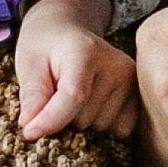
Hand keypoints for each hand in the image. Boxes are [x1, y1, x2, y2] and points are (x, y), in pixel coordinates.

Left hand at [14, 0, 137, 141]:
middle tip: (57, 93)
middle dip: (63, 117)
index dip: (50, 121)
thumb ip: (32, 97)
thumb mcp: (29, 65)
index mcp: (86, 52)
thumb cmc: (46, 48)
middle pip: (83, 118)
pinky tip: (94, 104)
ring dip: (82, 121)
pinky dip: (103, 125)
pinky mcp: (138, 94)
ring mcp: (131, 81)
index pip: (73, 96)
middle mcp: (116, 66)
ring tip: (76, 94)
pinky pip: (120, 130)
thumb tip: (31, 132)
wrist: (68, 32)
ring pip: (99, 127)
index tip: (29, 134)